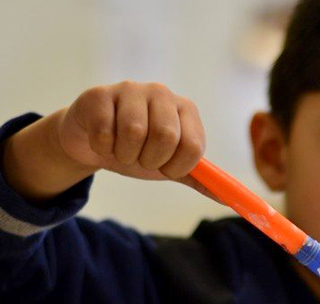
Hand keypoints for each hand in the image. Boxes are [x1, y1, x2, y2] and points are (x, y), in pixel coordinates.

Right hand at [3, 81, 213, 203]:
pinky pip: (105, 132)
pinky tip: (102, 140)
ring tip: (121, 149)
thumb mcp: (170, 166)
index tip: (164, 167)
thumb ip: (198, 179)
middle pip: (166, 136)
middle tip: (140, 158)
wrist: (92, 143)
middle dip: (150, 160)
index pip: (193, 145)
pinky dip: (103, 148)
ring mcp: (130, 89)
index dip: (177, 166)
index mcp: (185, 109)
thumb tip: (227, 199)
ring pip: (133, 132)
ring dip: (125, 155)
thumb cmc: (138, 152)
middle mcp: (162, 93)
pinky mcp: (100, 94)